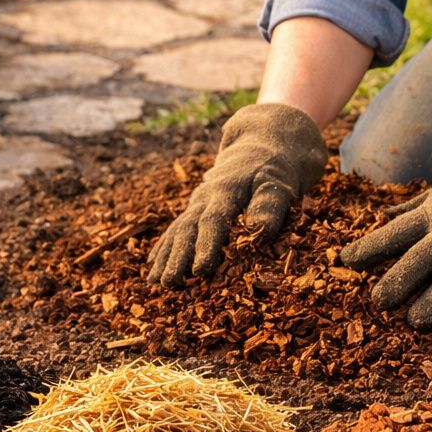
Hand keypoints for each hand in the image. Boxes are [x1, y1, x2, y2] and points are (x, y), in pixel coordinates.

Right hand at [148, 103, 326, 285]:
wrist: (259, 148)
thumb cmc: (273, 171)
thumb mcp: (278, 183)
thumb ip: (270, 204)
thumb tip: (260, 230)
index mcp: (226, 190)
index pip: (213, 220)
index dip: (206, 245)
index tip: (200, 270)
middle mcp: (206, 196)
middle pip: (188, 228)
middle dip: (178, 257)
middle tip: (170, 283)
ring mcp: (198, 203)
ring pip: (177, 230)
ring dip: (166, 257)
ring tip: (155, 282)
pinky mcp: (196, 209)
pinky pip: (176, 230)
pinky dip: (164, 248)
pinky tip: (153, 268)